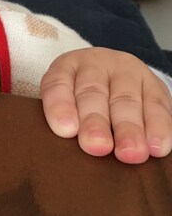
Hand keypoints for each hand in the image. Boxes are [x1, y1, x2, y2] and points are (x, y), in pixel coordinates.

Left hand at [40, 47, 171, 163]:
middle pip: (93, 92)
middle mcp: (95, 63)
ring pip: (126, 99)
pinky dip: (158, 127)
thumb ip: (61, 118)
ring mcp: (125, 70)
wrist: (112, 79)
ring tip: (130, 152)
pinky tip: (157, 146)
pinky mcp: (153, 83)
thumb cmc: (78, 100)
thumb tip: (65, 139)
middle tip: (97, 146)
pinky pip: (156, 105)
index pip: (57, 83)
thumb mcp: (63, 101)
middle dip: (95, 122)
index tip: (65, 130)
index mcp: (66, 67)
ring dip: (129, 128)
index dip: (60, 105)